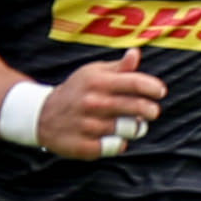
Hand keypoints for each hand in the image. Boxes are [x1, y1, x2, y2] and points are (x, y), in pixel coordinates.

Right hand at [40, 49, 166, 159]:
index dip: (153, 88)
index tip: (160, 92)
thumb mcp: (92, 73)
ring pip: (129, 129)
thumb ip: (118, 67)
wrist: (41, 115)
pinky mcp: (85, 146)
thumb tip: (136, 53)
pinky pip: (116, 146)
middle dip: (151, 110)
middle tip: (152, 112)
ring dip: (135, 128)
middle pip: (138, 108)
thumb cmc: (77, 91)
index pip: (135, 82)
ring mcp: (88, 126)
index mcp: (97, 82)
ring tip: (130, 124)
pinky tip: (111, 136)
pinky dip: (118, 142)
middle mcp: (92, 103)